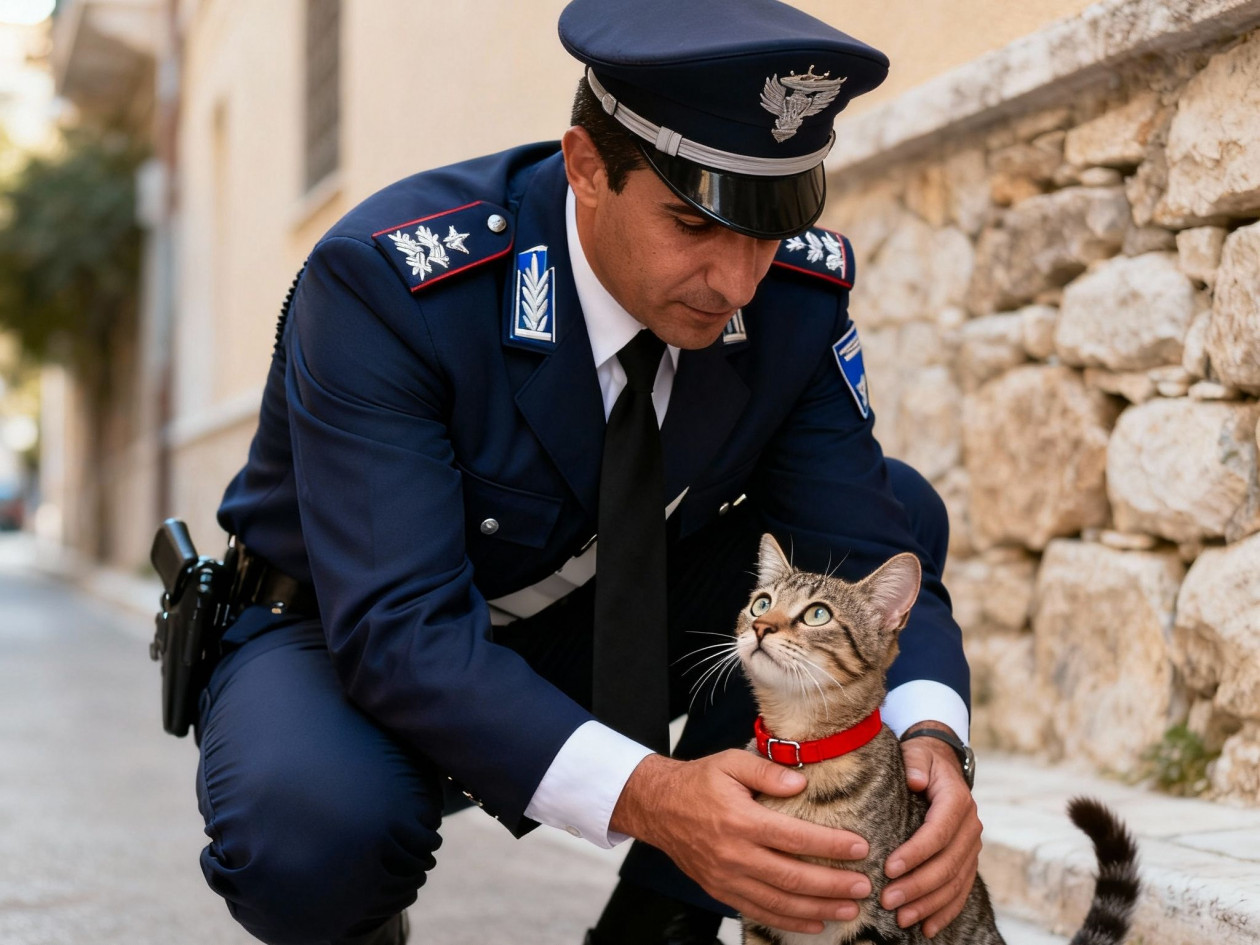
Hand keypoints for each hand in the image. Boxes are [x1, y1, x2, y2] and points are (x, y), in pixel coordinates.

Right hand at [610, 750, 871, 933]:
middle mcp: (734, 854)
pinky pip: (758, 911)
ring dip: (818, 909)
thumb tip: (800, 783)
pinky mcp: (720, 890)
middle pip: (792, 876)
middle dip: (833, 885)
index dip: (830, 845)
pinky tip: (815, 923)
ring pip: (779, 901)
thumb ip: (767, 771)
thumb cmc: (698, 781)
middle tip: (863, 887)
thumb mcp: (730, 762)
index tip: (860, 847)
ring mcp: (726, 877)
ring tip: (850, 910)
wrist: (657, 807)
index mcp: (740, 820)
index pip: (794, 837)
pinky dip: (789, 921)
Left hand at [881, 729, 982, 937]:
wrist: (942, 765)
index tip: (889, 868)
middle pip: (947, 863)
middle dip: (917, 885)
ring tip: (903, 918)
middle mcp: (970, 826)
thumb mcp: (917, 753)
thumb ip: (915, 764)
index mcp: (957, 801)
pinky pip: (960, 890)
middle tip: (888, 900)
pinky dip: (945, 911)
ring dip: (929, 904)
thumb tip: (915, 781)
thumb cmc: (922, 761)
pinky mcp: (967, 861)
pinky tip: (927, 927)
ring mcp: (971, 847)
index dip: (916, 852)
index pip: (938, 832)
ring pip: (954, 882)